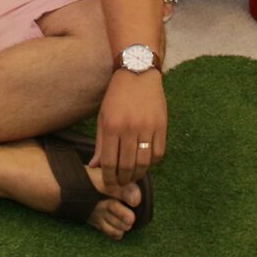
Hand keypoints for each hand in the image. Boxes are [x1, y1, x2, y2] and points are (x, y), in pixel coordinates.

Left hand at [94, 70, 167, 192]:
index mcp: (112, 126)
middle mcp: (130, 128)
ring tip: (133, 177)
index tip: (109, 184)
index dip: (109, 178)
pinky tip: (146, 163)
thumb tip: (94, 166)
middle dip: (123, 180)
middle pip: (128, 166)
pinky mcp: (162, 126)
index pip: (110, 162)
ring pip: (144, 163)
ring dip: (139, 175)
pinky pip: (158, 153)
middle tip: (122, 184)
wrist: (138, 72)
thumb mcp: (103, 116)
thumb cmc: (117, 96)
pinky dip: (152, 163)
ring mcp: (148, 127)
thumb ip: (100, 143)